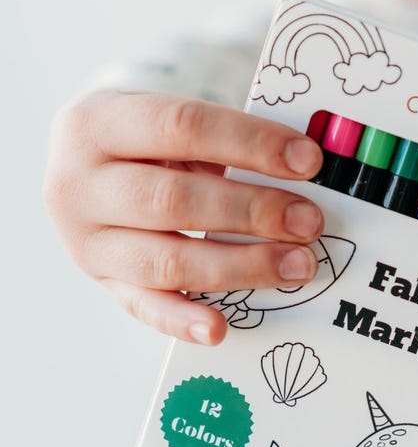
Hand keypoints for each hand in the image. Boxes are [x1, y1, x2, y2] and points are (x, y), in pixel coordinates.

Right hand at [43, 91, 324, 344]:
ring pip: (166, 261)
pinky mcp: (105, 283)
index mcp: (98, 123)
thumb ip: (223, 140)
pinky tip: (220, 328)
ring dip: (241, 267)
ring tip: (297, 265)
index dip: (251, 144)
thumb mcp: (170, 119)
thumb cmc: (146, 142)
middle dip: (253, 212)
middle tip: (309, 222)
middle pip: (175, 201)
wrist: (86, 168)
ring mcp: (87, 242)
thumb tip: (303, 166)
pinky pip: (145, 308)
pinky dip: (184, 321)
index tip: (308, 161)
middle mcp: (79, 185)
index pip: (183, 126)